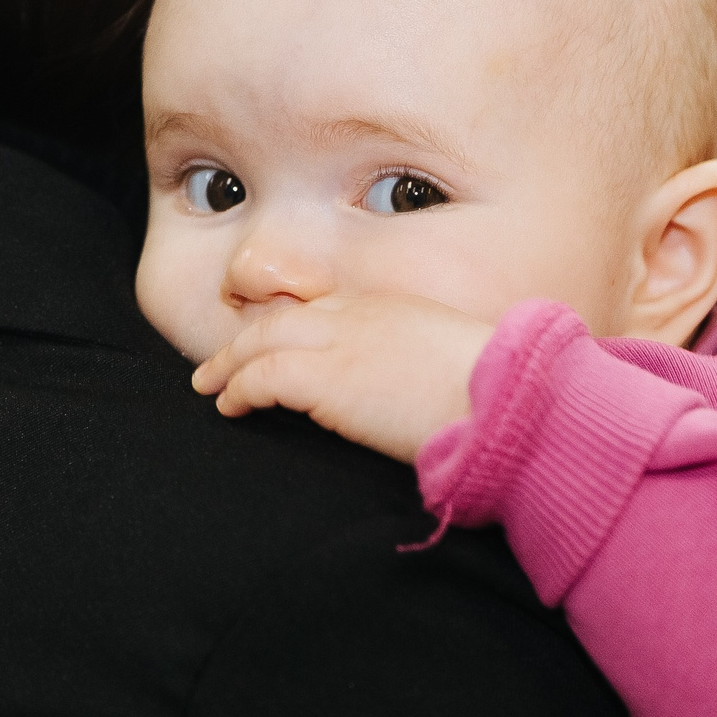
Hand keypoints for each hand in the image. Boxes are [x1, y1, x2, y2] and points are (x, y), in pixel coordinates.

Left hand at [194, 295, 495, 462]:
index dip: (292, 327)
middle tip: (220, 361)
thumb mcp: (461, 366)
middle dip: (247, 339)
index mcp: (397, 309)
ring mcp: (342, 343)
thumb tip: (425, 394)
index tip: (273, 343)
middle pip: (286, 318)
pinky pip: (263, 377)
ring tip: (210, 385)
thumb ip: (430, 368)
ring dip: (231, 363)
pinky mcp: (326, 379)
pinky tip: (231, 407)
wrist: (505, 398)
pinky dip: (240, 388)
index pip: (327, 310)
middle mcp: (363, 315)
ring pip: (263, 341)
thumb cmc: (498, 394)